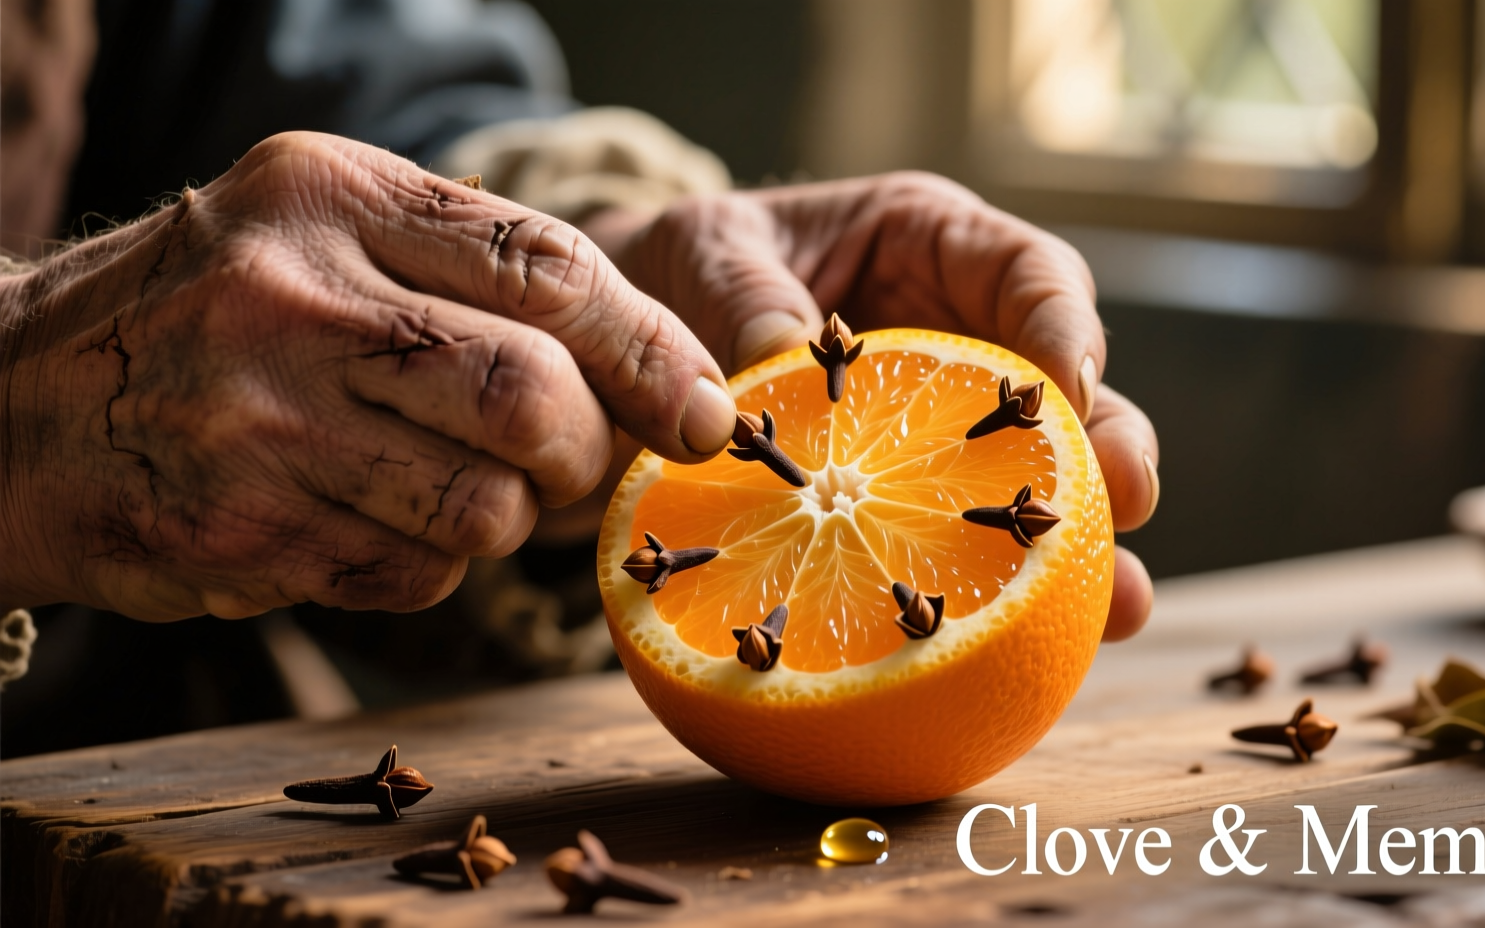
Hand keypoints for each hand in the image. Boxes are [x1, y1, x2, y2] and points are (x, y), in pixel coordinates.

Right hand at [0, 132, 735, 619]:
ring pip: (485, 507)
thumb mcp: (328, 229)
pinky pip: (418, 574)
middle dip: (585, 449)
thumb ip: (480, 272)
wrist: (18, 405)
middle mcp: (292, 299)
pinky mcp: (244, 532)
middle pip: (531, 398)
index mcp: (333, 196)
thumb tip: (667, 374)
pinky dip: (430, 563)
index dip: (652, 348)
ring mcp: (259, 423)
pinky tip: (369, 518)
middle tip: (572, 458)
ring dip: (507, 517)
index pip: (546, 268)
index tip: (706, 407)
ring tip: (454, 484)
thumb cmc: (217, 312)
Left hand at [582, 173, 1158, 639]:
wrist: (640, 330)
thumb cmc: (688, 267)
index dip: (1063, 327)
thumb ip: (744, 298)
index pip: (1028, 270)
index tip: (1065, 391)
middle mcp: (963, 330)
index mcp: (930, 242)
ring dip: (1083, 544)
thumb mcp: (706, 254)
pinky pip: (971, 540)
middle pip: (1070, 386)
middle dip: (1109, 444)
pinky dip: (995, 591)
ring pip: (1045, 477)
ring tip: (1115, 606)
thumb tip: (779, 362)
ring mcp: (948, 420)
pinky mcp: (917, 494)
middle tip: (1125, 503)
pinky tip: (1014, 649)